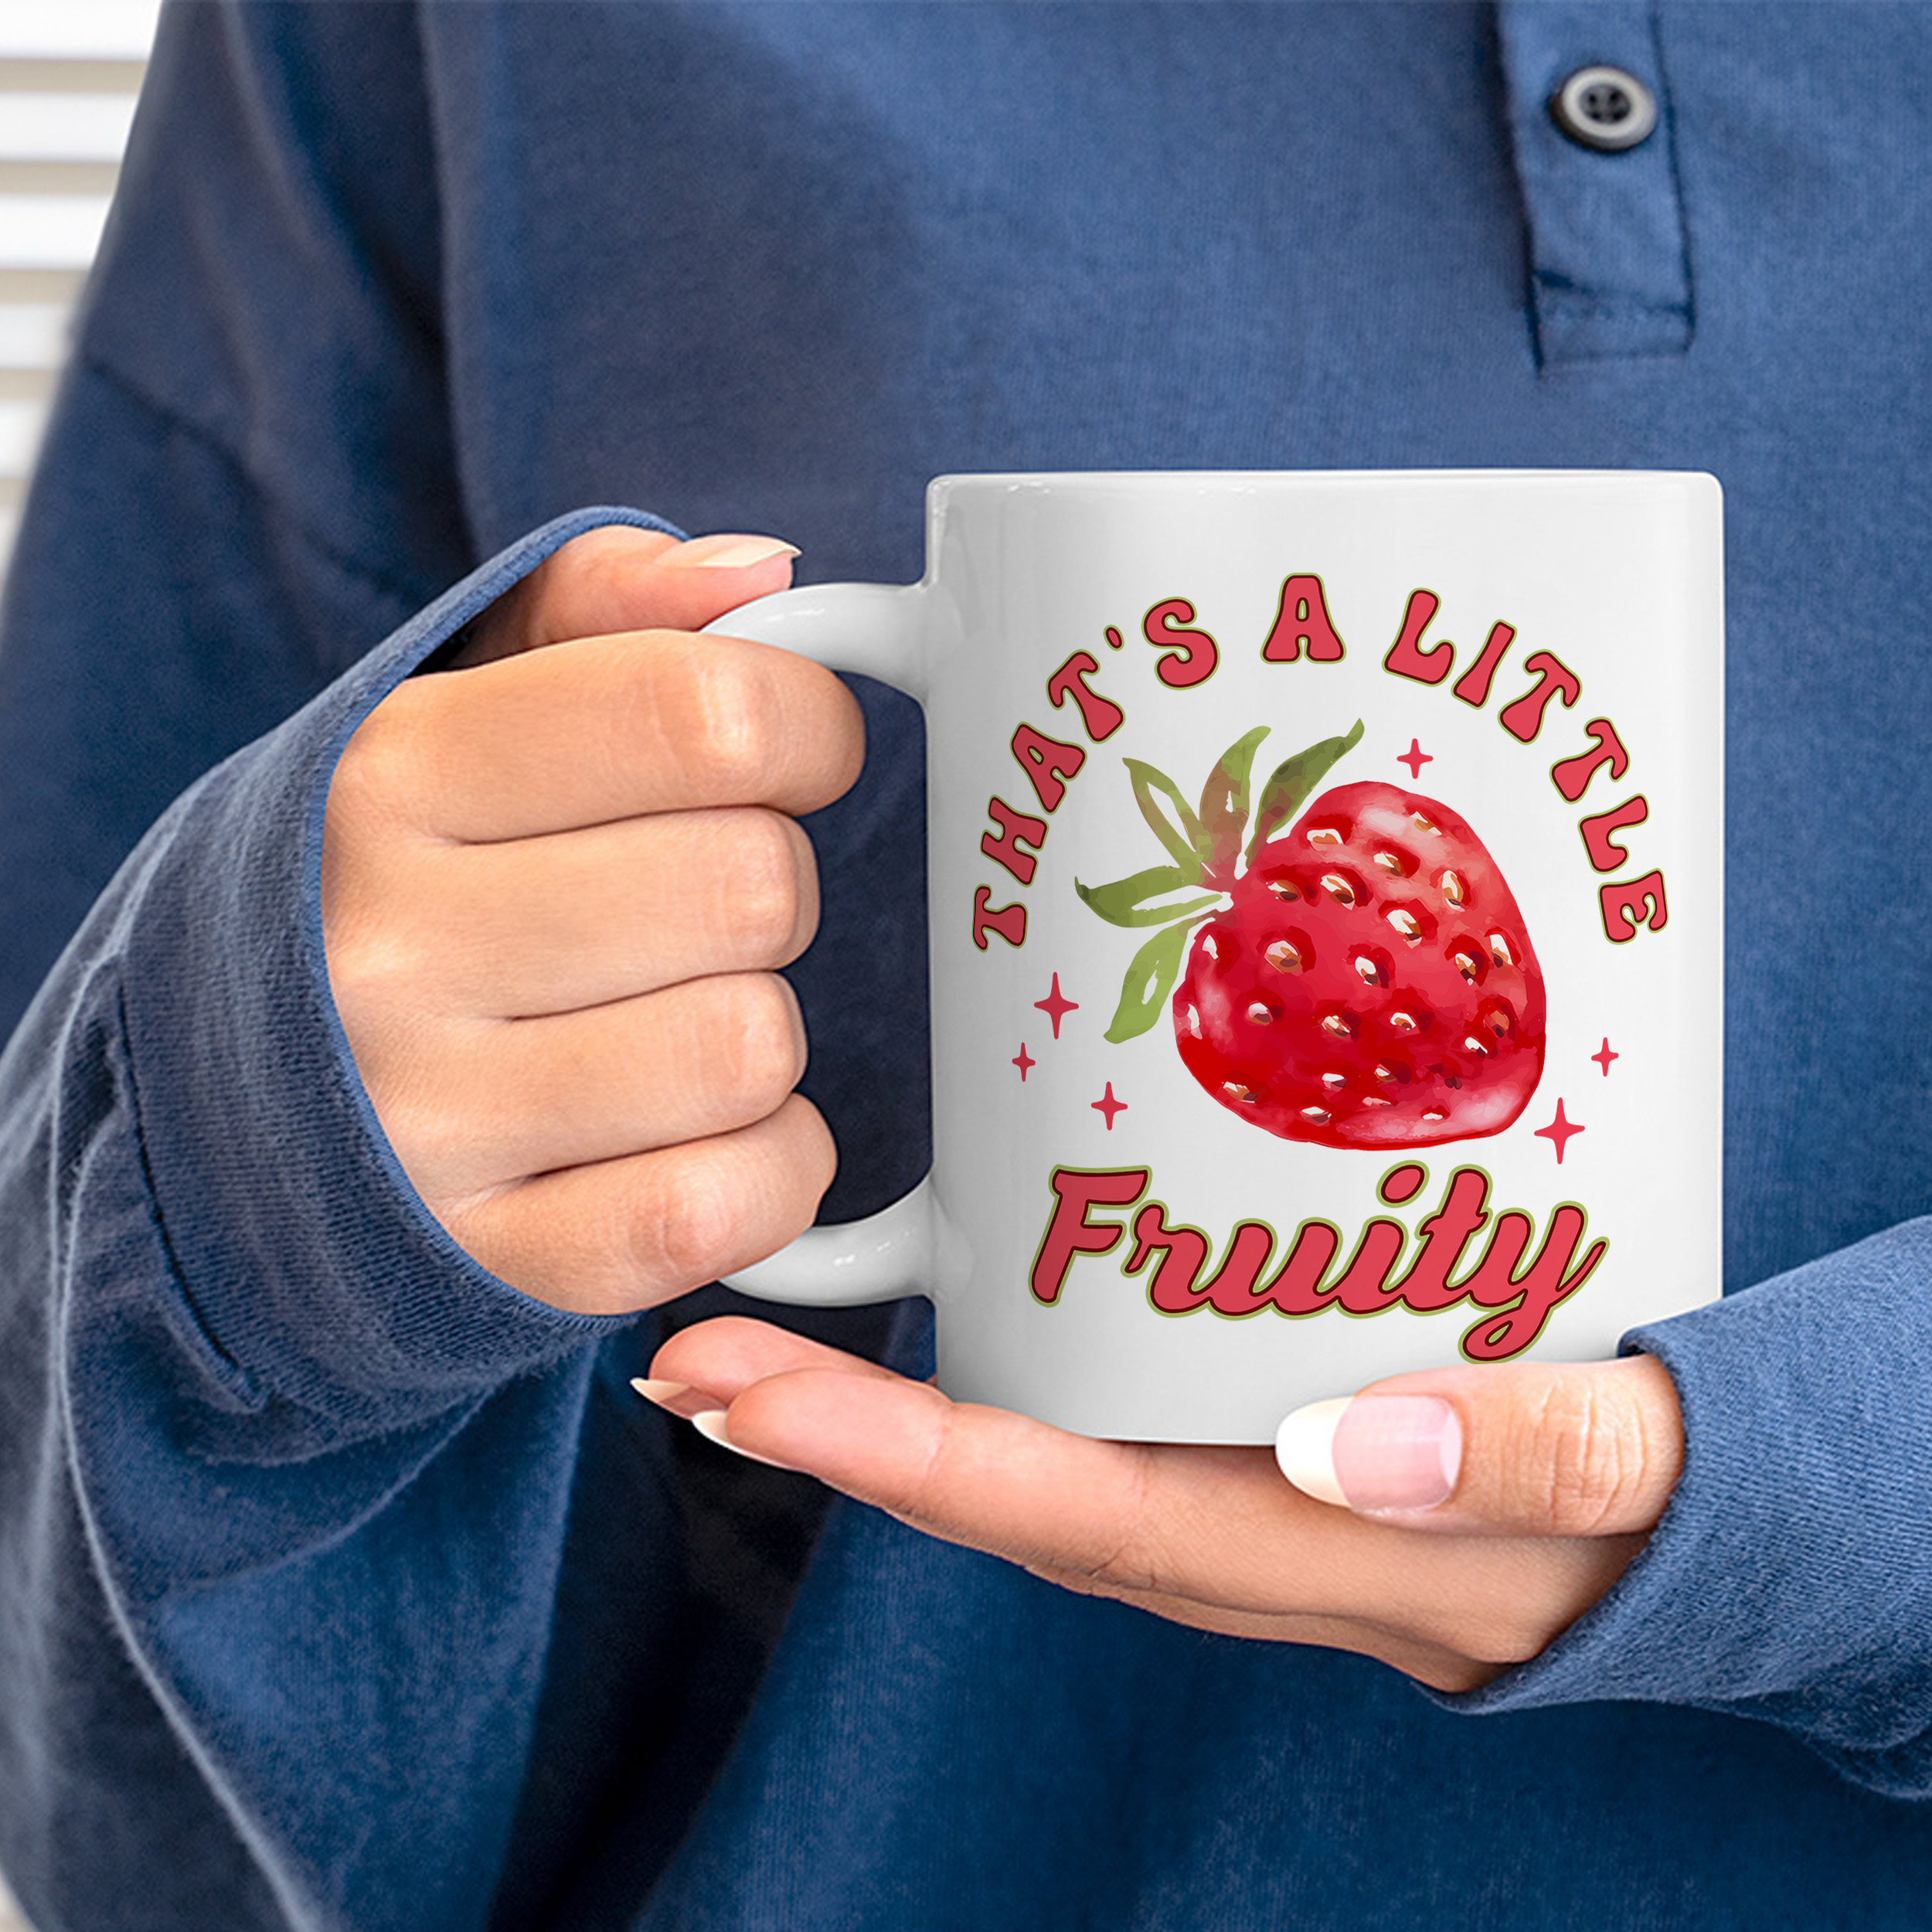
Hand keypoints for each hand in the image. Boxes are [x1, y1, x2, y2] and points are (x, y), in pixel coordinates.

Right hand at [321, 527, 862, 1312]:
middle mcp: (384, 951)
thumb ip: (603, 607)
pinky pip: (726, 1209)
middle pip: (751, 885)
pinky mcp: (489, 1265)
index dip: (806, 725)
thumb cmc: (396, 880)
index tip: (790, 752)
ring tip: (669, 1021)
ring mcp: (425, 1127)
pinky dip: (769, 1169)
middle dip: (770, 888)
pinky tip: (702, 1136)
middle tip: (697, 905)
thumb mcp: (452, 709)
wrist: (236, 1117)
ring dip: (760, 1033)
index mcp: (389, 776)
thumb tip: (764, 575)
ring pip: (750, 1048)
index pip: (702, 712)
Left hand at [642, 1317, 1683, 1690]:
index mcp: (1316, 1555)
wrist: (1714, 1522)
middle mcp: (1243, 1535)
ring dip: (889, 1403)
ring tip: (759, 1324)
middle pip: (1009, 1491)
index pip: (1071, 1511)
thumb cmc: (1680, 1496)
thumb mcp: (1646, 1472)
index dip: (900, 1462)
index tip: (747, 1400)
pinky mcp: (1254, 1437)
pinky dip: (995, 1368)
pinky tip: (940, 1295)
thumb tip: (1341, 1442)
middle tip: (690, 1352)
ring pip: (1035, 1455)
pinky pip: (1099, 1413)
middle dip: (841, 1434)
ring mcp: (1239, 1491)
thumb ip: (1524, 1458)